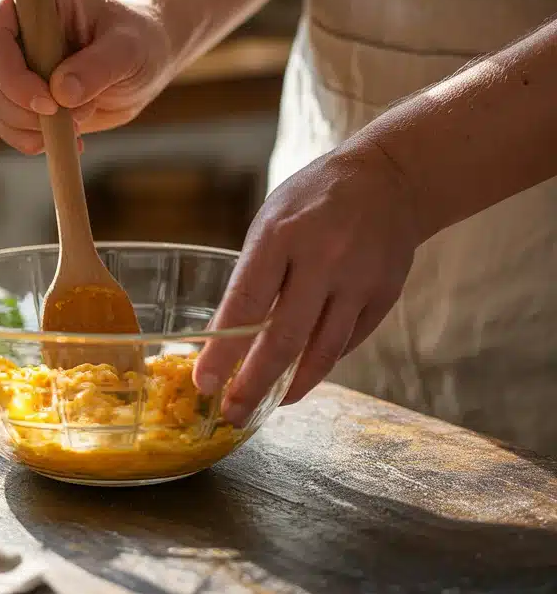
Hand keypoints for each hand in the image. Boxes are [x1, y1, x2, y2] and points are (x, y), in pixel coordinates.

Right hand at [0, 0, 174, 153]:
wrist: (143, 62)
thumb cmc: (138, 41)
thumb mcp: (130, 49)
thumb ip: (99, 66)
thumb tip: (62, 94)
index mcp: (29, 1)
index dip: (11, 75)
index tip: (50, 102)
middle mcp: (10, 31)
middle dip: (25, 110)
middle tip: (74, 119)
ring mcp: (10, 65)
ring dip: (30, 128)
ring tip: (80, 122)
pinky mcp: (16, 96)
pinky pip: (4, 125)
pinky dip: (32, 140)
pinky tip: (71, 139)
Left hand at [194, 140, 421, 420]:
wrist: (390, 179)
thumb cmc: (314, 200)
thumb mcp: (272, 221)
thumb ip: (255, 274)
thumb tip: (229, 336)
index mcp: (280, 235)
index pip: (245, 303)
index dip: (223, 350)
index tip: (204, 383)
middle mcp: (321, 259)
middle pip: (284, 339)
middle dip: (254, 385)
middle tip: (232, 414)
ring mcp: (357, 280)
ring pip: (321, 352)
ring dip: (291, 387)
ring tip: (268, 406)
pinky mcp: (383, 297)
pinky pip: (346, 343)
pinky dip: (320, 364)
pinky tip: (301, 376)